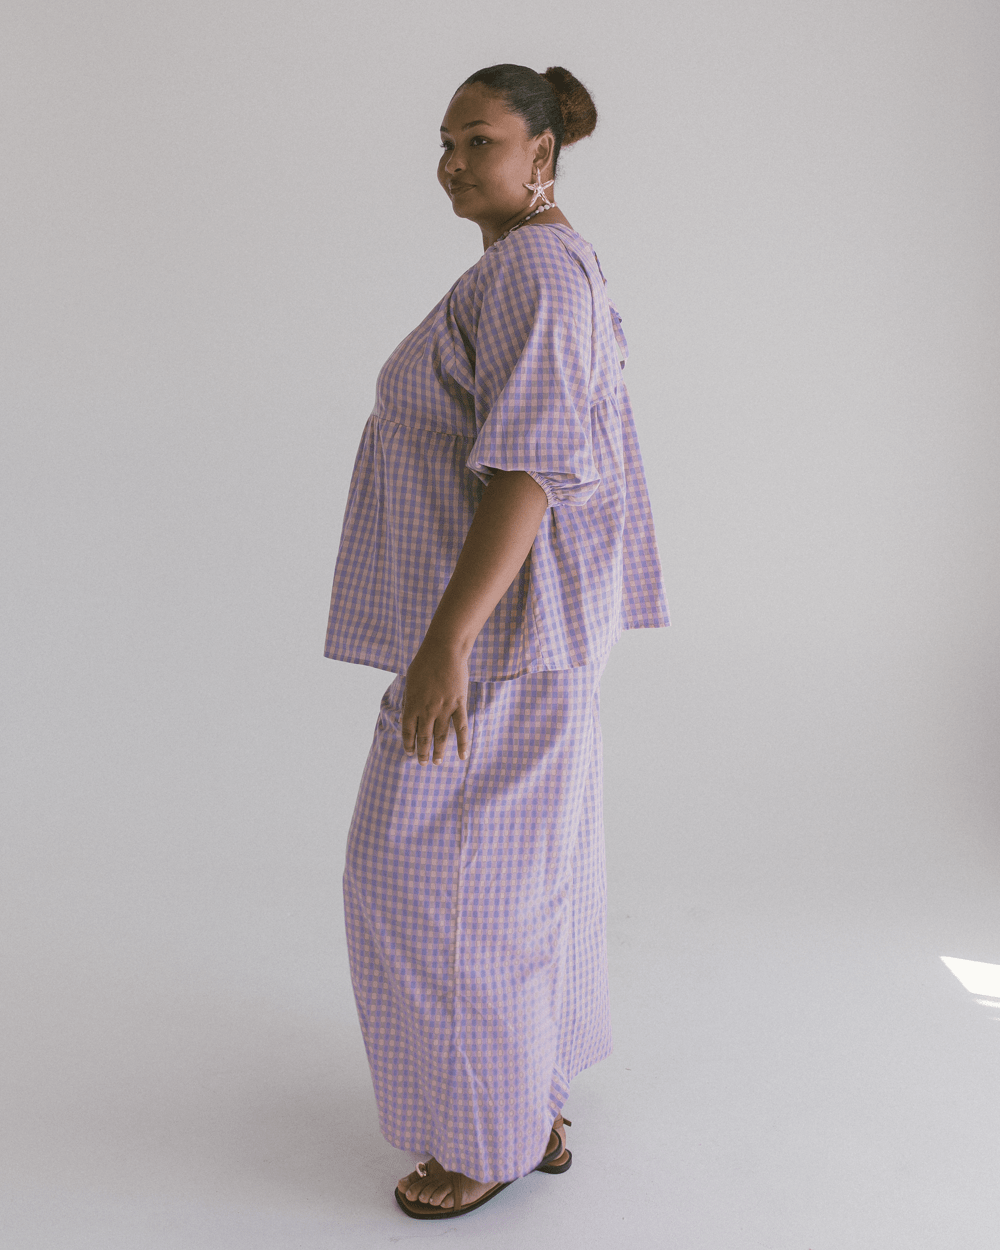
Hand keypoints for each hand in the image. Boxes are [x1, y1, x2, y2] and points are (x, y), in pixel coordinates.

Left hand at [401, 639, 470, 764]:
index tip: (409, 753)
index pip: (408, 731)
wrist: (444, 651)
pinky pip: (461, 728)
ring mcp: (444, 709)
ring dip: (438, 751)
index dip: (408, 744)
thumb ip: (410, 699)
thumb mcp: (410, 681)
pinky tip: (462, 756)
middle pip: (424, 737)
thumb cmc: (424, 663)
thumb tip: (409, 713)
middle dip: (422, 752)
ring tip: (437, 762)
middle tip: (423, 763)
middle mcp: (427, 710)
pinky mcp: (459, 704)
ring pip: (441, 736)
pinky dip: (462, 744)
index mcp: (412, 704)